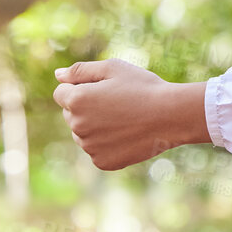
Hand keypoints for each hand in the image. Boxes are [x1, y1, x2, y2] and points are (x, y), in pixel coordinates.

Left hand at [52, 59, 200, 169]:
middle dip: (87, 109)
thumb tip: (58, 75)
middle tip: (119, 105)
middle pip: (71, 115)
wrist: (173, 116)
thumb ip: (80, 70)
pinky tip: (127, 136)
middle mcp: (77, 125)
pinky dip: (108, 145)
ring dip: (96, 128)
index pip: (61, 94)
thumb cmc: (144, 88)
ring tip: (125, 121)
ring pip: (83, 134)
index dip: (83, 89)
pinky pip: (96, 151)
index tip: (106, 90)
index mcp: (76, 100)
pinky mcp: (103, 162)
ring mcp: (90, 146)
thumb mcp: (113, 68)